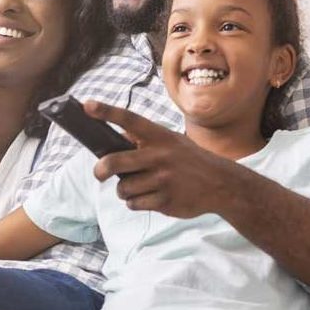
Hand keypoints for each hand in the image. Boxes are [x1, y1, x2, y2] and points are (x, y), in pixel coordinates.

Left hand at [85, 100, 244, 219]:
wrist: (221, 184)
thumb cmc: (188, 160)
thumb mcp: (171, 141)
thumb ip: (145, 140)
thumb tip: (116, 139)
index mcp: (160, 136)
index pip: (129, 120)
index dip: (107, 112)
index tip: (87, 105)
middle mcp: (160, 156)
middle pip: (114, 162)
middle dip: (100, 170)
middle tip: (99, 173)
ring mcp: (163, 179)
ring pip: (123, 188)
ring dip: (124, 190)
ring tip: (138, 187)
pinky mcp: (166, 200)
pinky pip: (135, 204)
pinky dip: (136, 203)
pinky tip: (151, 197)